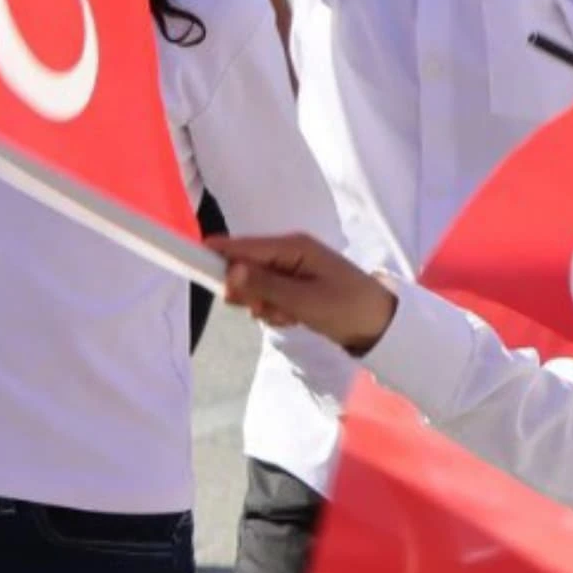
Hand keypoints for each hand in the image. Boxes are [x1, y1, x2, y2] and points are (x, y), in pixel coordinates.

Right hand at [209, 231, 399, 352]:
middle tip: (266, 309)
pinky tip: (293, 319)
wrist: (382, 325)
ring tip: (288, 317)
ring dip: (264, 305)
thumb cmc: (345, 308)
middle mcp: (289, 252)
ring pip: (255, 285)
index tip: (190, 264)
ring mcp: (292, 269)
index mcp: (292, 247)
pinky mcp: (295, 285)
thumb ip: (264, 285)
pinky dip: (275, 309)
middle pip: (244, 267)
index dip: (216, 255)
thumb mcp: (303, 301)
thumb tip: (229, 270)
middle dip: (248, 291)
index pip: (242, 246)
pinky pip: (269, 295)